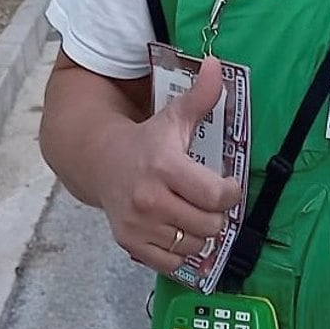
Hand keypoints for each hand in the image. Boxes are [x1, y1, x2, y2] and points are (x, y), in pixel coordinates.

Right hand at [102, 56, 243, 274]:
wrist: (98, 161)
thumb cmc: (145, 140)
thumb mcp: (172, 116)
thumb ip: (200, 96)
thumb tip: (218, 65)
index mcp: (164, 166)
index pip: (215, 195)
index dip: (231, 193)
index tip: (229, 185)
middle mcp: (150, 199)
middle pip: (209, 225)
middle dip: (217, 214)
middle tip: (211, 201)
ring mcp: (138, 224)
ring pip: (194, 245)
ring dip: (200, 233)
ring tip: (194, 214)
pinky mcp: (130, 244)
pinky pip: (173, 263)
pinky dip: (181, 252)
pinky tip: (178, 230)